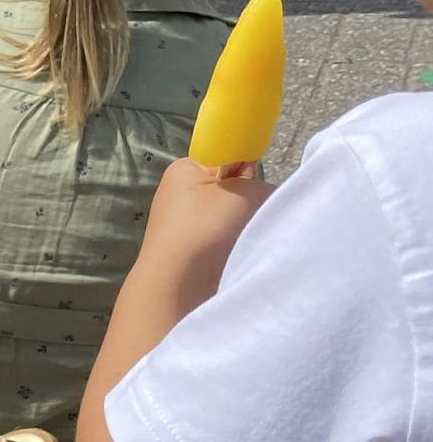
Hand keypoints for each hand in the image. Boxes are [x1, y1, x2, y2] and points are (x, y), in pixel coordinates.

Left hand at [139, 155, 271, 285]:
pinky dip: (237, 244)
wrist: (178, 284)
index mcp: (185, 169)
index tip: (251, 185)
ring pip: (233, 217)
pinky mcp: (193, 250)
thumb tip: (261, 194)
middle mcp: (181, 193)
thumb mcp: (245, 190)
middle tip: (251, 215)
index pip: (228, 157)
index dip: (246, 168)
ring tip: (245, 238)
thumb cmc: (207, 227)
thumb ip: (260, 182)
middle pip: (234, 188)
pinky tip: (239, 253)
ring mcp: (185, 224)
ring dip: (246, 226)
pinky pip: (226, 239)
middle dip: (250, 200)